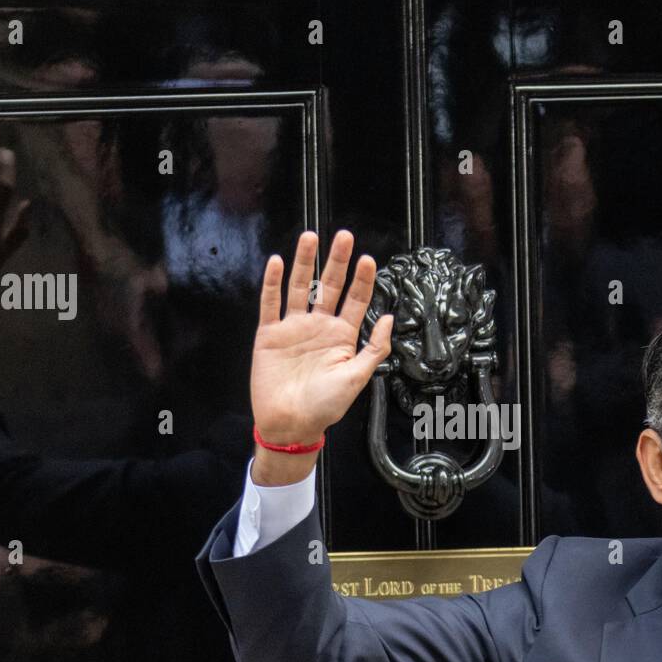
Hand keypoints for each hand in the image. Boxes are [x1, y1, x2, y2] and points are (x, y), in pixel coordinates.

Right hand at [250, 228, 392, 448]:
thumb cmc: (325, 406)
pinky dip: (272, 283)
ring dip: (305, 262)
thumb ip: (375, 348)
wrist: (291, 424)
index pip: (355, 300)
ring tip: (310, 238)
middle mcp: (319, 327)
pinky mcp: (270, 334)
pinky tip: (277, 263)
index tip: (369, 260)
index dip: (362, 280)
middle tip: (344, 237)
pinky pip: (271, 304)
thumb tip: (391, 318)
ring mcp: (294, 328)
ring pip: (300, 287)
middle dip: (337, 261)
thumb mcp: (358, 377)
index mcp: (342, 337)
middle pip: (330, 286)